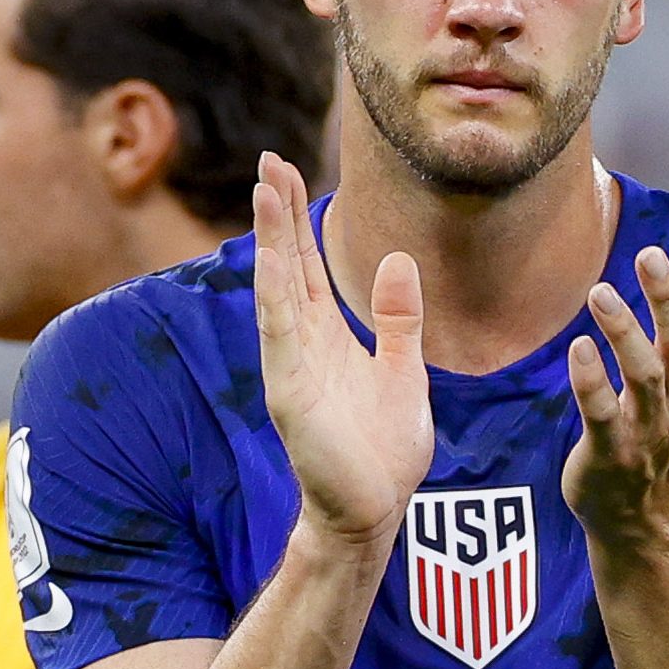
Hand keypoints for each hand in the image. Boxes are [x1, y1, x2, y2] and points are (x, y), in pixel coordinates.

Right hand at [249, 154, 431, 549]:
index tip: (288, 170)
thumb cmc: (384, 446)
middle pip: (287, 264)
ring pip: (278, 290)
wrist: (377, 508)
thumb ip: (396, 318)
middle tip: (268, 160)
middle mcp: (302, 343)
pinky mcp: (290, 394)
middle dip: (277, 213)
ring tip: (266, 191)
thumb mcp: (402, 368)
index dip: (298, 218)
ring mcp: (292, 366)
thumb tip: (394, 260)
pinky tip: (271, 262)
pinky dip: (275, 297)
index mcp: (328, 334)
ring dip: (271, 241)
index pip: (308, 264)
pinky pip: (281, 337)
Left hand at [562, 231, 668, 558]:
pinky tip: (578, 348)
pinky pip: (603, 415)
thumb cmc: (664, 431)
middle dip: (668, 300)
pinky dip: (592, 382)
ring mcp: (649, 431)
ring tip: (600, 292)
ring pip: (644, 377)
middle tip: (649, 255)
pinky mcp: (612, 454)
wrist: (646, 520)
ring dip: (624, 333)